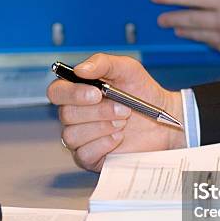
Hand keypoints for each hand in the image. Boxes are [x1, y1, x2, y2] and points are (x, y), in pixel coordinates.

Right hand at [47, 54, 185, 171]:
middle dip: (97, 112)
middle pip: (66, 115)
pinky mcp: (90, 157)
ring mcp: (81, 138)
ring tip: (123, 123)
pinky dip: (103, 144)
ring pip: (72, 135)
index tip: (96, 93)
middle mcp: (75, 115)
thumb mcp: (127, 69)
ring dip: (101, 127)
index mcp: (78, 92)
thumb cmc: (143, 93)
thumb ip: (102, 63)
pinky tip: (119, 137)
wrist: (163, 120)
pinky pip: (84, 154)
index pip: (57, 92)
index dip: (72, 93)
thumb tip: (80, 69)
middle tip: (123, 110)